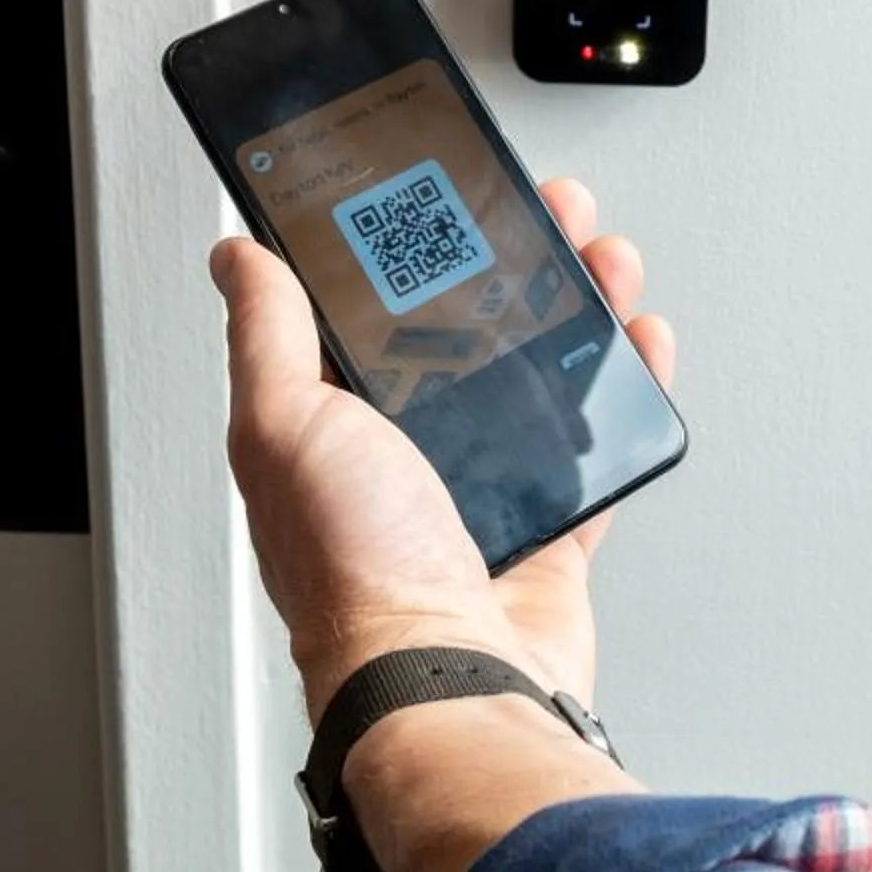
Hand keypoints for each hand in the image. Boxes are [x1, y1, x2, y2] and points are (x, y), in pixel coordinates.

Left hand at [214, 178, 673, 722]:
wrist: (449, 679)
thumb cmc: (356, 572)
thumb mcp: (284, 423)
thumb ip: (266, 334)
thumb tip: (236, 257)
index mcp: (331, 424)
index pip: (369, 308)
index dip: (408, 243)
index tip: (441, 193)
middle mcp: (402, 456)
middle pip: (466, 327)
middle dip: (510, 258)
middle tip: (541, 209)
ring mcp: (477, 491)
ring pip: (537, 372)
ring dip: (576, 303)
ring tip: (600, 257)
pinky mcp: (545, 529)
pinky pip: (595, 443)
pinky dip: (624, 387)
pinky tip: (635, 341)